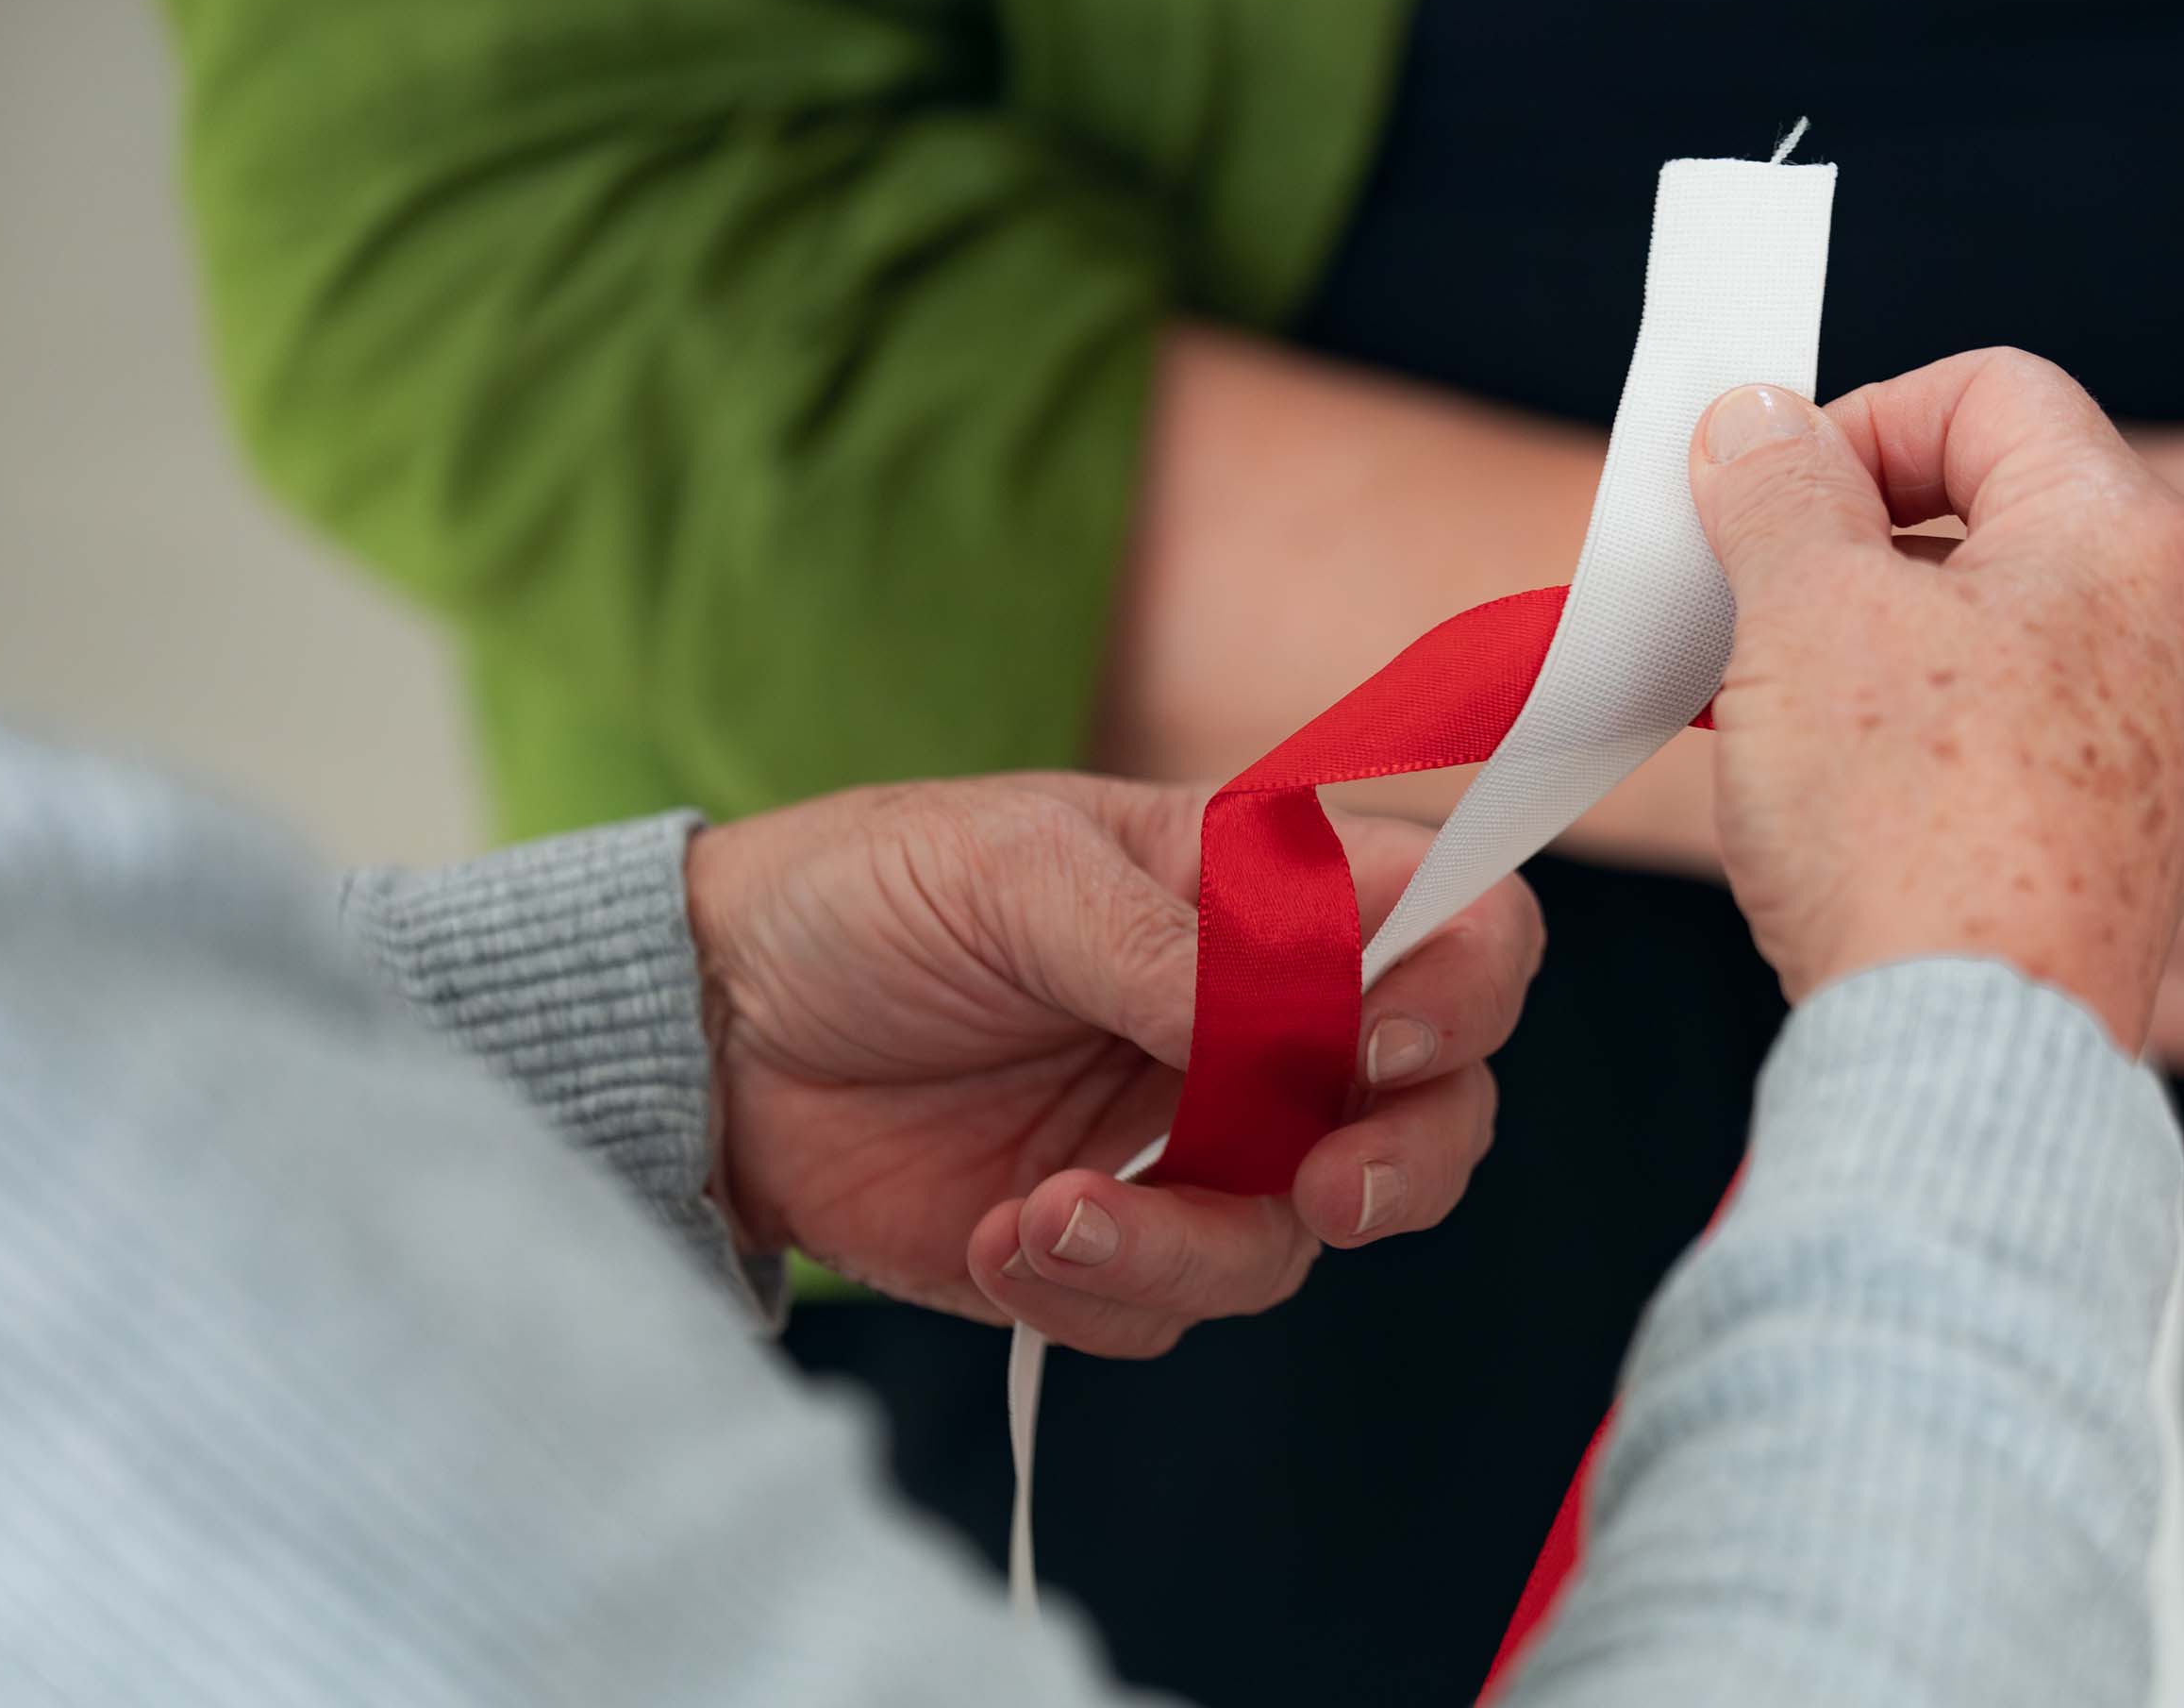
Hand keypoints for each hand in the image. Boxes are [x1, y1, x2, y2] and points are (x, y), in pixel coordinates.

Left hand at [685, 775, 1541, 1356]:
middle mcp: (1261, 1026)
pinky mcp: (1112, 1246)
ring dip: (1189, 1248)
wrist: (718, 1033)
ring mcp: (1194, 1144)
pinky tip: (998, 1237)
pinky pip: (1170, 1309)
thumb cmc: (870, 897)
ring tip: (1049, 1216)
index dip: (1466, 988)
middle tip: (1322, 1194)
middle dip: (1403, 1167)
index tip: (1381, 1038)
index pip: (1455, 927)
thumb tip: (1292, 1025)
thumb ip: (1167, 946)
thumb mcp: (1017, 874)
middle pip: (1432, 1113)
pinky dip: (1093, 1291)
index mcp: (1267, 893)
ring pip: (1295, 1239)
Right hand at [1686, 352, 2183, 1050]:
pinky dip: (1917, 746)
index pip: (1992, 388)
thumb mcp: (1803, 605)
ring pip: (1998, 640)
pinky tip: (1839, 802)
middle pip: (1996, 515)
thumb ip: (1779, 484)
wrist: (1960, 1052)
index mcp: (2121, 538)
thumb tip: (1763, 421)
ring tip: (1779, 710)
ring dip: (1875, 650)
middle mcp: (2172, 637)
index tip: (1776, 494)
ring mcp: (2155, 757)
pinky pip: (2008, 749)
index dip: (1859, 418)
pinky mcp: (2115, 854)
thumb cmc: (1910, 829)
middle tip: (1757, 601)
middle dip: (1853, 546)